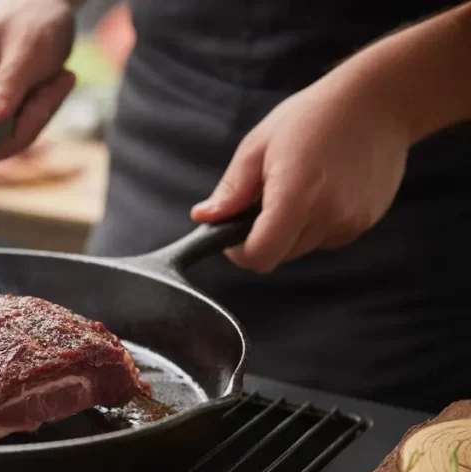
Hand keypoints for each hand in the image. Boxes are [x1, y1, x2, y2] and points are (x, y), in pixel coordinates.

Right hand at [0, 0, 76, 158]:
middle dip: (24, 124)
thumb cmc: (35, 17)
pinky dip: (45, 108)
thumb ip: (5, 86)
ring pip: (10, 136)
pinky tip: (57, 80)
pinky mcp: (6, 105)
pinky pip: (23, 126)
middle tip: (50, 91)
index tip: (17, 131)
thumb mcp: (26, 51)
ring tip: (58, 78)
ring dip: (40, 114)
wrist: (50, 2)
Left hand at [191, 75, 409, 272]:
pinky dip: (316, 223)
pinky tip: (323, 188)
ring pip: (302, 248)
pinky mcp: (365, 222)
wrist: (381, 101)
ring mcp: (350, 223)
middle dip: (263, 237)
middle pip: (279, 256)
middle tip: (265, 199)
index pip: (260, 256)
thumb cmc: (315, 116)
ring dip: (290, 230)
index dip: (239, 252)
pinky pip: (327, 238)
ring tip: (299, 186)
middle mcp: (327, 217)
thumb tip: (204, 218)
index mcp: (296, 197)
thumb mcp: (258, 146)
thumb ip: (231, 190)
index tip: (232, 233)